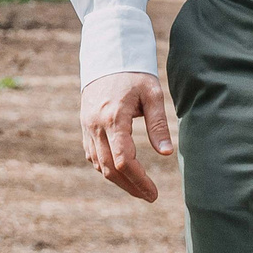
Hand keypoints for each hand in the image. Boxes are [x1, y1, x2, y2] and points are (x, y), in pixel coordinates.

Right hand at [79, 71, 174, 201]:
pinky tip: (121, 173)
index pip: (125, 160)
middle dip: (130, 186)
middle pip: (110, 168)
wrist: (108, 56)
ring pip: (99, 165)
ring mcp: (87, 126)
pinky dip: (106, 168)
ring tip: (139, 189)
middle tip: (150, 197)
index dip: (139, 181)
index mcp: (114, 117)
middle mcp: (96, 125)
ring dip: (118, 181)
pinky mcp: (85, 126)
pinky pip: (92, 155)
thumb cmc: (134, 74)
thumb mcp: (152, 94)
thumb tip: (167, 153)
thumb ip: (158, 123)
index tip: (154, 193)